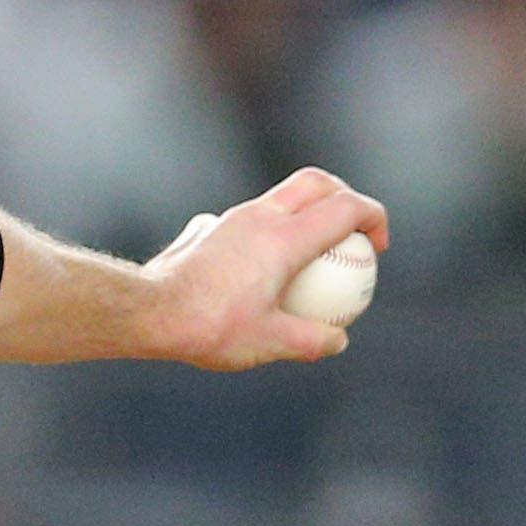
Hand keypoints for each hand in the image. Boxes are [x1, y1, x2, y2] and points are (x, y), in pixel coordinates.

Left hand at [142, 166, 389, 369]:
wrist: (147, 311)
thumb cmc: (211, 327)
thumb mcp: (272, 343)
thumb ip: (313, 340)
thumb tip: (337, 339)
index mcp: (284, 238)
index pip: (346, 207)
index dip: (374, 218)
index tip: (378, 247)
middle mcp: (258, 217)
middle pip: (315, 182)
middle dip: (345, 197)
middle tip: (355, 232)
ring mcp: (229, 218)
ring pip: (280, 197)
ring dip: (306, 214)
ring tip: (314, 254)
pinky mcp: (206, 228)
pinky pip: (249, 219)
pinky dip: (270, 232)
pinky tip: (262, 269)